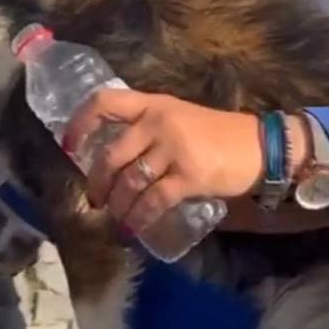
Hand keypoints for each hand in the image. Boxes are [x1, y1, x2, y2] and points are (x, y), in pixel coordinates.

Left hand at [62, 89, 267, 233]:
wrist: (259, 147)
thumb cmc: (216, 134)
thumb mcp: (178, 118)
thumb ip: (147, 129)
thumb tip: (112, 157)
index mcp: (153, 104)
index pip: (105, 102)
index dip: (80, 123)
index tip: (69, 146)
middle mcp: (158, 122)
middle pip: (111, 154)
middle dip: (98, 182)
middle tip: (95, 199)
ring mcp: (174, 148)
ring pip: (129, 181)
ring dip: (118, 204)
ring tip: (116, 216)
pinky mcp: (189, 176)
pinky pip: (154, 200)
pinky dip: (140, 217)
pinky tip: (135, 226)